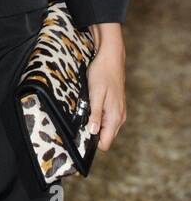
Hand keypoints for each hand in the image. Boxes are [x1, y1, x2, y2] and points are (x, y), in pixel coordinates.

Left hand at [85, 24, 125, 150]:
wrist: (111, 58)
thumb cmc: (102, 74)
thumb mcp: (95, 94)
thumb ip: (95, 115)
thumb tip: (92, 132)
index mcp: (115, 117)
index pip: (105, 143)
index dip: (92, 141)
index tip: (81, 132)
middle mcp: (120, 117)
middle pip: (105, 136)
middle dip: (92, 131)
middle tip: (82, 117)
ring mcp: (119, 112)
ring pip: (106, 127)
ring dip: (95, 121)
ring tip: (86, 107)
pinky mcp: (116, 106)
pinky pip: (107, 118)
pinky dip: (98, 114)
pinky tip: (92, 103)